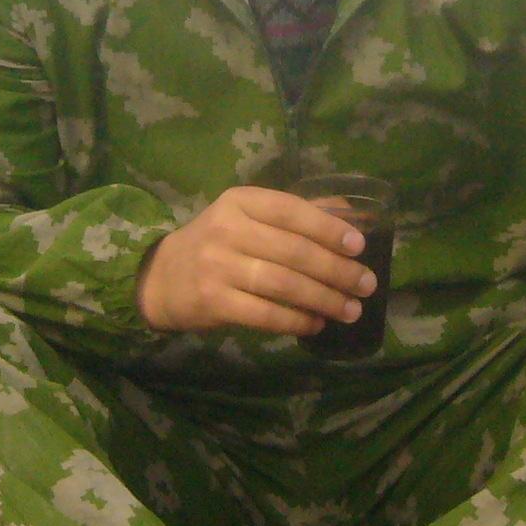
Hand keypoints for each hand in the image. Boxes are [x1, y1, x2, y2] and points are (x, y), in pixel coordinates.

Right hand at [135, 186, 375, 335]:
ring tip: (350, 310)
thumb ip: (292, 214)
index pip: (291, 210)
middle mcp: (227, 229)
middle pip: (294, 251)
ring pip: (284, 284)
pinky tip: (316, 324)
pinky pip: (265, 314)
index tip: (359, 246)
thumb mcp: (246, 217)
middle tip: (365, 285)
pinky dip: (296, 321)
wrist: (160, 278)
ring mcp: (217, 266)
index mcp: (240, 201)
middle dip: (337, 270)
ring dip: (324, 299)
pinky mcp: (213, 301)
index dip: (328, 228)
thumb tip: (348, 213)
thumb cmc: (216, 244)